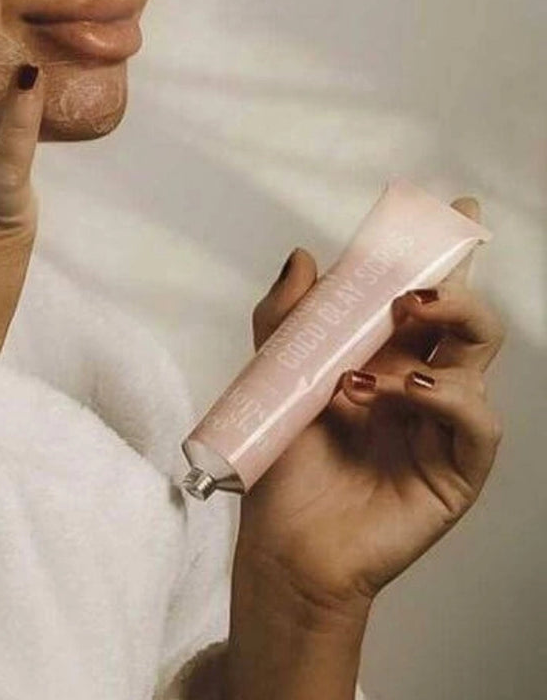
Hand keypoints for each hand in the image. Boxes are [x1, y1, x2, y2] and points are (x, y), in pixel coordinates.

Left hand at [235, 197, 504, 618]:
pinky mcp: (455, 469)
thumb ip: (287, 316)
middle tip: (405, 292)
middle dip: (449, 287)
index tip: (453, 210)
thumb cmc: (283, 462)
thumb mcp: (273, 375)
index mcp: (380, 355)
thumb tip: (303, 256)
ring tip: (389, 343)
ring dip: (444, 331)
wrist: (285, 542)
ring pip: (477, 358)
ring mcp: (440, 424)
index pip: (420, 296)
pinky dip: (447, 397)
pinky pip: (479, 422)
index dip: (441, 253)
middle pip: (463, 318)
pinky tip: (404, 391)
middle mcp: (418, 382)